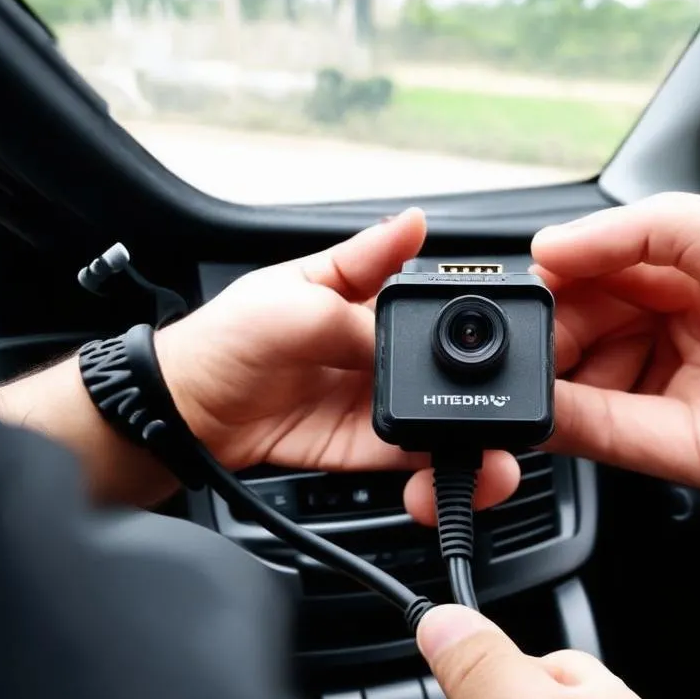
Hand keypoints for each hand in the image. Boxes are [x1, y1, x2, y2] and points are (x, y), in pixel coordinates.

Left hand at [154, 208, 516, 509]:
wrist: (188, 410)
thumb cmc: (226, 337)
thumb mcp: (294, 291)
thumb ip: (360, 278)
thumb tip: (414, 234)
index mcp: (366, 298)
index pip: (434, 301)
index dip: (471, 311)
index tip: (510, 322)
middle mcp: (378, 350)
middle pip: (449, 365)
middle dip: (485, 380)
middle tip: (510, 390)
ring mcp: (373, 400)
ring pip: (441, 415)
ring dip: (471, 427)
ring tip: (496, 435)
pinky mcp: (365, 446)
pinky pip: (412, 457)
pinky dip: (437, 464)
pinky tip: (460, 460)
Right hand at [527, 193, 699, 545]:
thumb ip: (654, 233)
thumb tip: (556, 250)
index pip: (608, 252)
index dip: (564, 264)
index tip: (525, 282)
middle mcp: (690, 320)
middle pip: (588, 314)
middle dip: (552, 328)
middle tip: (522, 347)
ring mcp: (683, 379)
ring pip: (588, 369)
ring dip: (557, 378)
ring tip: (537, 387)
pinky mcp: (679, 439)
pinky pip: (605, 425)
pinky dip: (570, 422)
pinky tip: (551, 418)